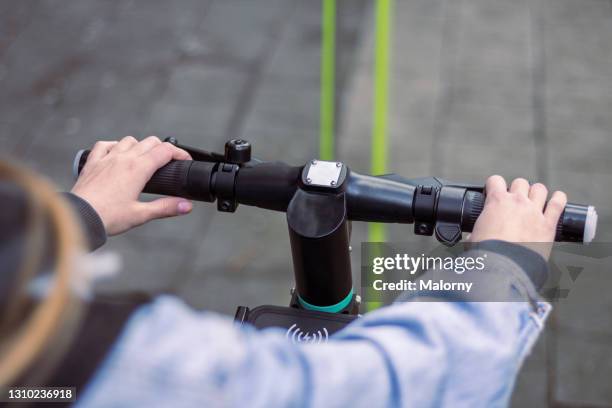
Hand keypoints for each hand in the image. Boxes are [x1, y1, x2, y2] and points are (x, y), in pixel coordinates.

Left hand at [71, 136, 192, 235]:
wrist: (79, 217)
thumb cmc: (108, 217)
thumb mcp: (141, 214)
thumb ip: (166, 208)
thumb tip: (187, 205)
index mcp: (138, 169)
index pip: (165, 151)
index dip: (180, 153)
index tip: (185, 160)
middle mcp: (123, 158)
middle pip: (150, 142)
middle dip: (163, 149)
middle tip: (168, 162)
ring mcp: (107, 158)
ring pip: (129, 140)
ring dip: (140, 146)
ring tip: (144, 159)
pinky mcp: (93, 162)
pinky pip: (104, 145)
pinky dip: (114, 146)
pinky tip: (116, 154)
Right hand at [468, 175, 566, 259]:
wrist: (504, 267)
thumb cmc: (487, 253)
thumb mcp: (474, 238)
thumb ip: (476, 231)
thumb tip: (473, 236)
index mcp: (496, 202)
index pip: (495, 180)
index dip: (494, 185)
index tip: (494, 193)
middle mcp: (517, 202)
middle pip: (520, 182)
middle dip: (517, 190)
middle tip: (514, 201)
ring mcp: (534, 211)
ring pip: (540, 188)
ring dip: (536, 193)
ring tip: (534, 201)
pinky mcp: (548, 224)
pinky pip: (559, 203)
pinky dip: (559, 199)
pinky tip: (557, 200)